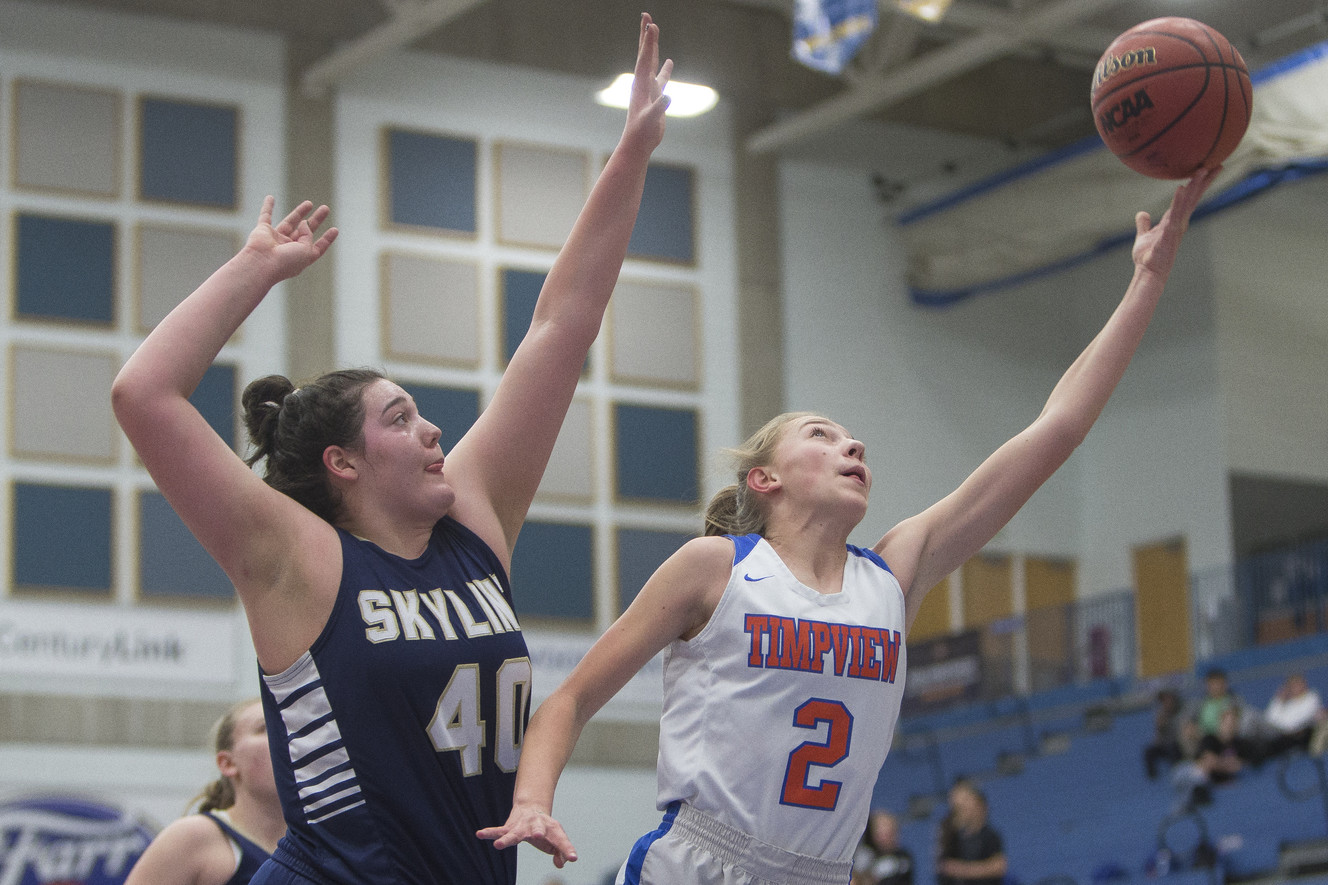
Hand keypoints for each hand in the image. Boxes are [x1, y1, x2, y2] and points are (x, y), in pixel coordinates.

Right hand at [241, 196, 337, 282]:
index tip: (335, 229)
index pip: (317, 247)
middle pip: (306, 232)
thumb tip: (304, 223)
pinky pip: (265, 216)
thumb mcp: (306, 250)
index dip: (326, 239)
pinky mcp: (263, 231)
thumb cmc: (286, 261)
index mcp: (301, 257)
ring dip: (300, 212)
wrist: (262, 263)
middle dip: (316, 220)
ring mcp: (276, 239)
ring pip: (290, 222)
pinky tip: (271, 197)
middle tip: (326, 208)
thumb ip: (308, 236)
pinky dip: (267, 207)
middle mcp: (289, 249)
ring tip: (310, 203)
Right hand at [477, 804, 577, 868]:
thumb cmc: (546, 830)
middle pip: (538, 829)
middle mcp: (537, 824)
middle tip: (538, 835)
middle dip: (538, 832)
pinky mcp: (510, 827)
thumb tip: (560, 864)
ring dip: (507, 839)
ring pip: (514, 832)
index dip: (567, 849)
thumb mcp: (556, 840)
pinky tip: (479, 834)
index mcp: (552, 829)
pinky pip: (498, 831)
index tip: (572, 857)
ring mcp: (522, 826)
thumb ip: (561, 853)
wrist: (532, 807)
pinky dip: (489, 833)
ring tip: (498, 845)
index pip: (561, 840)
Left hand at [622, 13, 672, 153]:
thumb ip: (659, 107)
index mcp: (641, 84)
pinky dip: (665, 68)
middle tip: (646, 15)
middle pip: (645, 53)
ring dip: (653, 46)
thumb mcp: (650, 119)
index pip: (646, 58)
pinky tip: (669, 61)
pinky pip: (661, 77)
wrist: (638, 143)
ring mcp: (649, 88)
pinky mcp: (656, 96)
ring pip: (652, 62)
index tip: (651, 24)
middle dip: (646, 35)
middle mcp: (643, 82)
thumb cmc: (642, 132)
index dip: (649, 41)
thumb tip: (668, 96)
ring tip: (654, 30)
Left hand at [1131, 166, 1217, 276]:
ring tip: (1203, 169)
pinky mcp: (1169, 232)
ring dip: (1195, 186)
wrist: (1147, 272)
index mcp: (1174, 220)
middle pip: (1194, 198)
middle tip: (1217, 164)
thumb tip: (1142, 213)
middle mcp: (1179, 222)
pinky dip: (1178, 200)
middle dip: (1204, 181)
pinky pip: (1174, 213)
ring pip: (1187, 202)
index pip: (1188, 199)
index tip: (1206, 171)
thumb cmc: (1148, 256)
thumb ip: (1144, 224)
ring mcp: (1176, 227)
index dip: (1197, 185)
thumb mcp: (1144, 236)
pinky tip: (1181, 187)